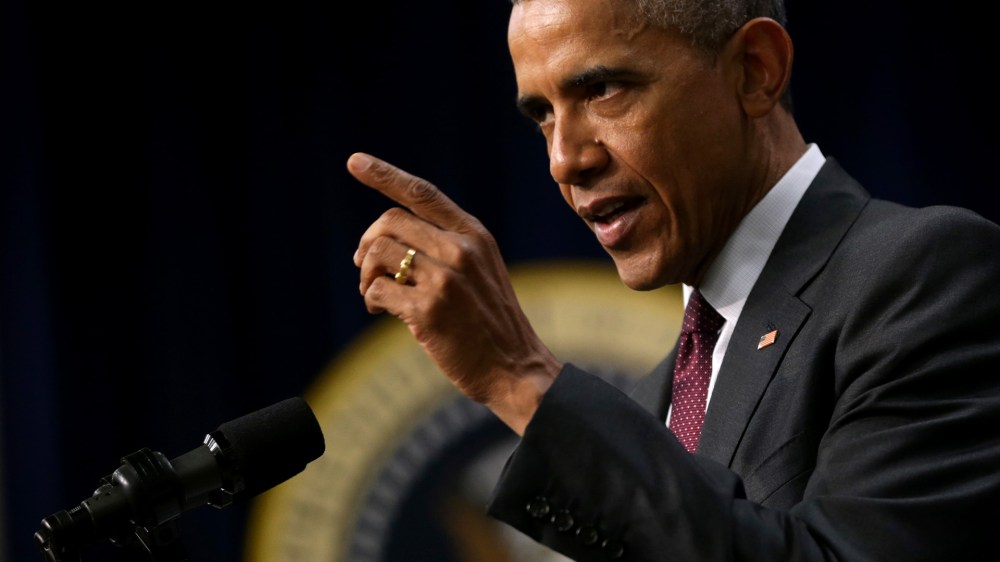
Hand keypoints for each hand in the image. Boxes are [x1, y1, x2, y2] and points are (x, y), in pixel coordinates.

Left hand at [347, 152, 560, 434]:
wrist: (516, 368)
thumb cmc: (490, 323)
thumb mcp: (480, 270)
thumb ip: (445, 247)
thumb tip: (383, 241)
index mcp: (474, 235)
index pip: (422, 193)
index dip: (384, 174)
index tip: (354, 161)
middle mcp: (461, 250)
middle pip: (390, 222)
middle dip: (366, 244)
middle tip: (365, 269)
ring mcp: (446, 279)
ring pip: (378, 253)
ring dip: (365, 275)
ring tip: (375, 294)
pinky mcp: (429, 310)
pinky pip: (376, 291)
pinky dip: (370, 300)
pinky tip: (381, 312)